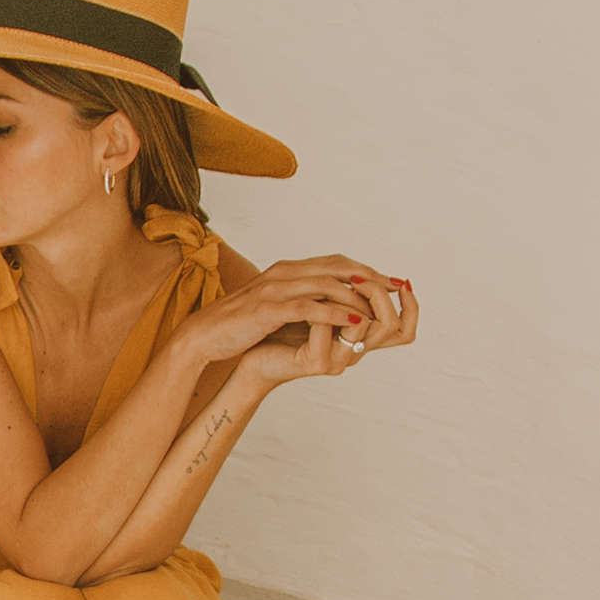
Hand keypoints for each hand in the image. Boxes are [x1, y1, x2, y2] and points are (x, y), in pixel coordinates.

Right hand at [183, 254, 413, 377]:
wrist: (202, 336)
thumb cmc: (238, 326)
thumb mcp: (273, 306)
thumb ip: (298, 298)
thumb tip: (325, 302)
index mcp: (286, 270)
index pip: (335, 262)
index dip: (365, 269)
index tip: (390, 281)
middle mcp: (284, 273)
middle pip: (337, 267)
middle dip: (370, 277)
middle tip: (397, 288)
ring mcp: (275, 289)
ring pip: (327, 284)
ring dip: (357, 296)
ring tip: (381, 307)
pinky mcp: (268, 309)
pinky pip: (308, 307)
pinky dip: (334, 313)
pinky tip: (354, 321)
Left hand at [234, 268, 418, 389]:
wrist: (250, 354)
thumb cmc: (282, 327)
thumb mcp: (319, 305)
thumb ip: (342, 295)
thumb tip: (365, 270)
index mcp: (360, 341)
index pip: (404, 330)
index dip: (412, 306)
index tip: (403, 280)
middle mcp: (354, 353)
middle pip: (390, 325)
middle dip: (378, 292)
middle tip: (359, 278)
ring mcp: (336, 360)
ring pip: (363, 323)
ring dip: (350, 296)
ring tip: (339, 281)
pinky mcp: (314, 362)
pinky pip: (327, 328)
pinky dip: (322, 306)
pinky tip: (310, 295)